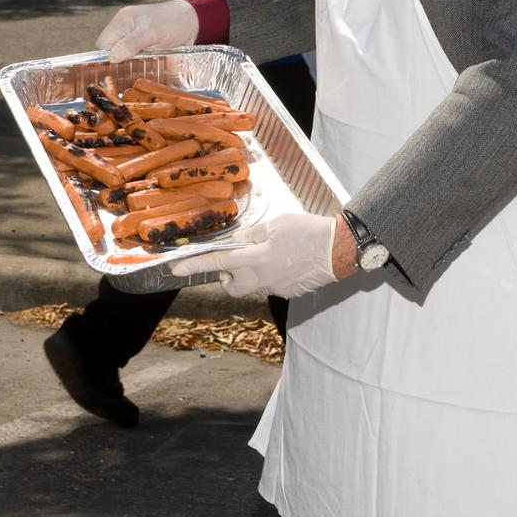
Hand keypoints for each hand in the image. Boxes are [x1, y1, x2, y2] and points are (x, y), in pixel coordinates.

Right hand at [96, 0, 198, 61]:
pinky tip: (148, 69)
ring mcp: (136, 38)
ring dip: (131, 66)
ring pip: (124, 57)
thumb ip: (131, 43)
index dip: (107, 57)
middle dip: (119, 63)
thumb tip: (112, 57)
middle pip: (112, 52)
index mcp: (122, 22)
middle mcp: (126, 30)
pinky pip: (136, 59)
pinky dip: (141, 66)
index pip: (103, 44)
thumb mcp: (151, 32)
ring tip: (141, 71)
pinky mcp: (146, 47)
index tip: (117, 70)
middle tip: (131, 73)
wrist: (194, 21)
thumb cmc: (172, 22)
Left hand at [171, 211, 342, 297]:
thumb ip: (253, 234)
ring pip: (251, 286)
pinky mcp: (289, 292)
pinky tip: (286, 261)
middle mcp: (263, 279)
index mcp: (256, 259)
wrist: (341, 250)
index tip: (175, 268)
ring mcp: (277, 289)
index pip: (217, 263)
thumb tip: (238, 242)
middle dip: (227, 276)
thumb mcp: (278, 224)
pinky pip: (270, 285)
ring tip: (267, 254)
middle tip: (237, 259)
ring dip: (249, 274)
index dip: (194, 265)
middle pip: (231, 285)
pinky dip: (270, 275)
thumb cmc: (309, 232)